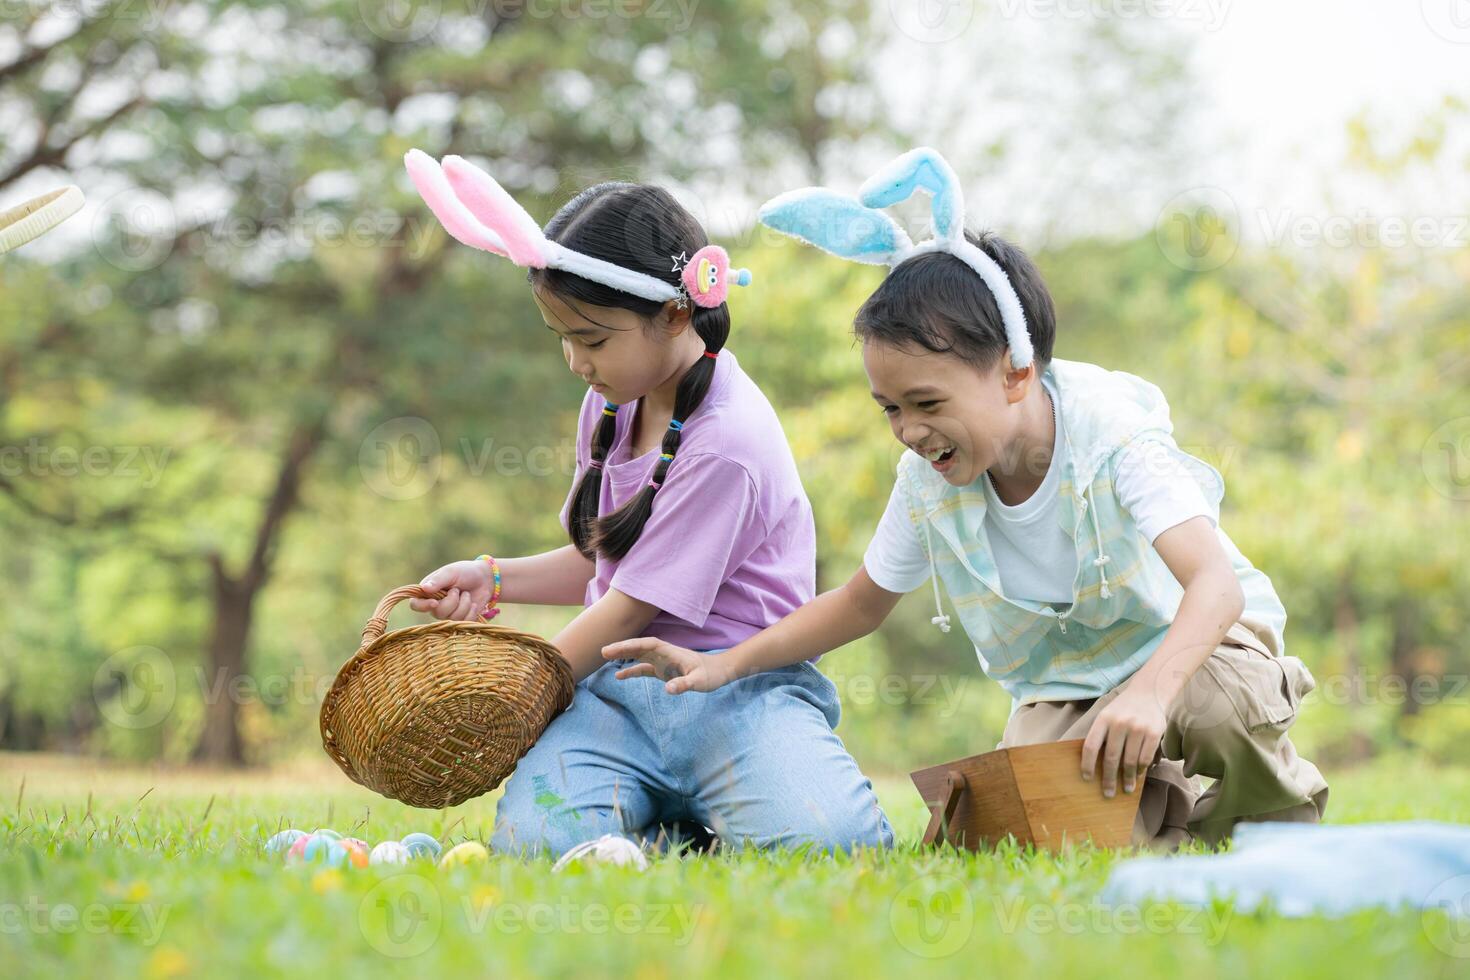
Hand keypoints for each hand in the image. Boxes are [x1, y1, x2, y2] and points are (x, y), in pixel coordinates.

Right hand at [410, 560, 492, 620]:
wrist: (486, 579)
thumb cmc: (465, 572)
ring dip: (464, 604)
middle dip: (452, 601)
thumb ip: (438, 580)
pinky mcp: (461, 621)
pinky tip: (473, 604)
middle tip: (458, 590)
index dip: (423, 606)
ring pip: (453, 619)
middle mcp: (435, 606)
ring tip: (467, 594)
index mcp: (428, 592)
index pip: (416, 605)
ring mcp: (448, 615)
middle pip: (437, 613)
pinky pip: (464, 623)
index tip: (436, 602)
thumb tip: (424, 588)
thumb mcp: (451, 572)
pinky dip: (472, 611)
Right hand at [600, 638, 733, 694]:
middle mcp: (664, 654)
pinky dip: (632, 671)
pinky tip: (619, 676)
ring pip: (639, 655)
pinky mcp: (663, 670)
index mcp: (671, 652)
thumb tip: (668, 689)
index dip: (631, 645)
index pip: (647, 645)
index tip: (615, 649)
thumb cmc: (711, 675)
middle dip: (622, 648)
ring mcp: (663, 661)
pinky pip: (644, 668)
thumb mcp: (700, 681)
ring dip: (624, 656)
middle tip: (603, 651)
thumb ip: (684, 684)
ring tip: (605, 657)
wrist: (719, 672)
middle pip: (640, 647)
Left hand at [1080, 687, 1166, 797]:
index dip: (1087, 764)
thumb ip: (1101, 735)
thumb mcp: (1107, 715)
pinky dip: (1141, 769)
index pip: (1090, 745)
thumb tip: (1093, 764)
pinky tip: (1138, 775)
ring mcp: (1138, 727)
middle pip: (1111, 757)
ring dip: (1127, 778)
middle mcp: (1119, 723)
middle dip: (1109, 779)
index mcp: (1103, 719)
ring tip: (1127, 789)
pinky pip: (1145, 757)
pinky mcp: (1154, 732)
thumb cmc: (1123, 708)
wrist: (1149, 692)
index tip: (1086, 779)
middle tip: (1108, 793)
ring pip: (1130, 761)